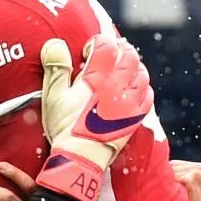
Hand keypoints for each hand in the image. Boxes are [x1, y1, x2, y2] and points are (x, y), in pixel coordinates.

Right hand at [37, 39, 154, 200]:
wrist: (81, 158)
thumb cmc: (65, 128)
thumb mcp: (53, 96)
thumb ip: (56, 67)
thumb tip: (56, 44)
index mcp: (98, 79)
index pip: (106, 46)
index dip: (98, 41)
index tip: (89, 49)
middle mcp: (118, 87)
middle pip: (129, 55)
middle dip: (119, 49)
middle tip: (109, 53)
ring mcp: (130, 103)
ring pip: (142, 73)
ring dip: (133, 65)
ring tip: (122, 67)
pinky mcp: (135, 117)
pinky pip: (147, 95)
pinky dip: (142, 86)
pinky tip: (133, 88)